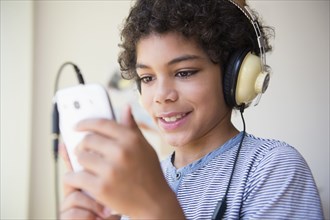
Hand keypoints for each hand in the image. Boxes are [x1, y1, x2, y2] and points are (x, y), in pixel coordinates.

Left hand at [63, 105, 184, 218]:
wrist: (154, 202)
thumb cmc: (149, 173)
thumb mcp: (144, 147)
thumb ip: (132, 127)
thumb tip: (126, 106)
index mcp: (131, 139)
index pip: (101, 123)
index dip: (86, 122)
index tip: (77, 125)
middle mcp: (121, 152)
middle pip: (88, 140)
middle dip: (82, 145)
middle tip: (83, 150)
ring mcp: (111, 170)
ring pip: (80, 157)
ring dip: (79, 161)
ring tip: (84, 166)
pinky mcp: (102, 187)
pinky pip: (76, 176)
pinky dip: (72, 177)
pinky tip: (76, 177)